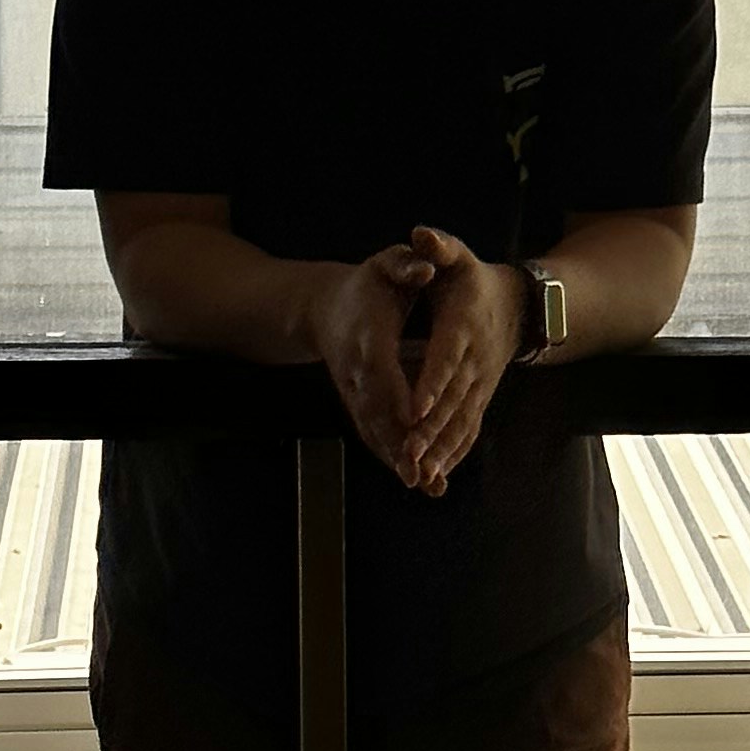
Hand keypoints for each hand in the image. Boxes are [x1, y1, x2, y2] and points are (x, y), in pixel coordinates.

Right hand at [303, 244, 441, 480]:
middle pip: (376, 411)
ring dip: (397, 460)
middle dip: (398, 443)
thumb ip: (405, 264)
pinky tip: (415, 481)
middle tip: (419, 473)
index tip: (415, 418)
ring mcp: (353, 391)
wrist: (324, 307)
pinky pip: (373, 434)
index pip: (381, 369)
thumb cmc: (366, 283)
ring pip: (375, 429)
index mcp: (368, 336)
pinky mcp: (356, 404)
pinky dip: (392, 458)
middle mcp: (357, 370)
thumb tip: (425, 266)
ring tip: (424, 486)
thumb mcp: (386, 265)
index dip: (397, 394)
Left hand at [392, 225, 526, 496]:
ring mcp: (480, 384)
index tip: (415, 407)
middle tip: (408, 454)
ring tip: (419, 474)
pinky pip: (469, 429)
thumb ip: (439, 247)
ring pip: (460, 421)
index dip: (431, 383)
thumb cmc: (474, 280)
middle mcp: (474, 361)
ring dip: (440, 450)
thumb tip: (420, 235)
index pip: (445, 359)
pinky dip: (454, 452)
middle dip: (429, 430)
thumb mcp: (458, 256)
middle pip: (451, 400)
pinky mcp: (480, 397)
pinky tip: (437, 475)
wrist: (517, 305)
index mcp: (463, 327)